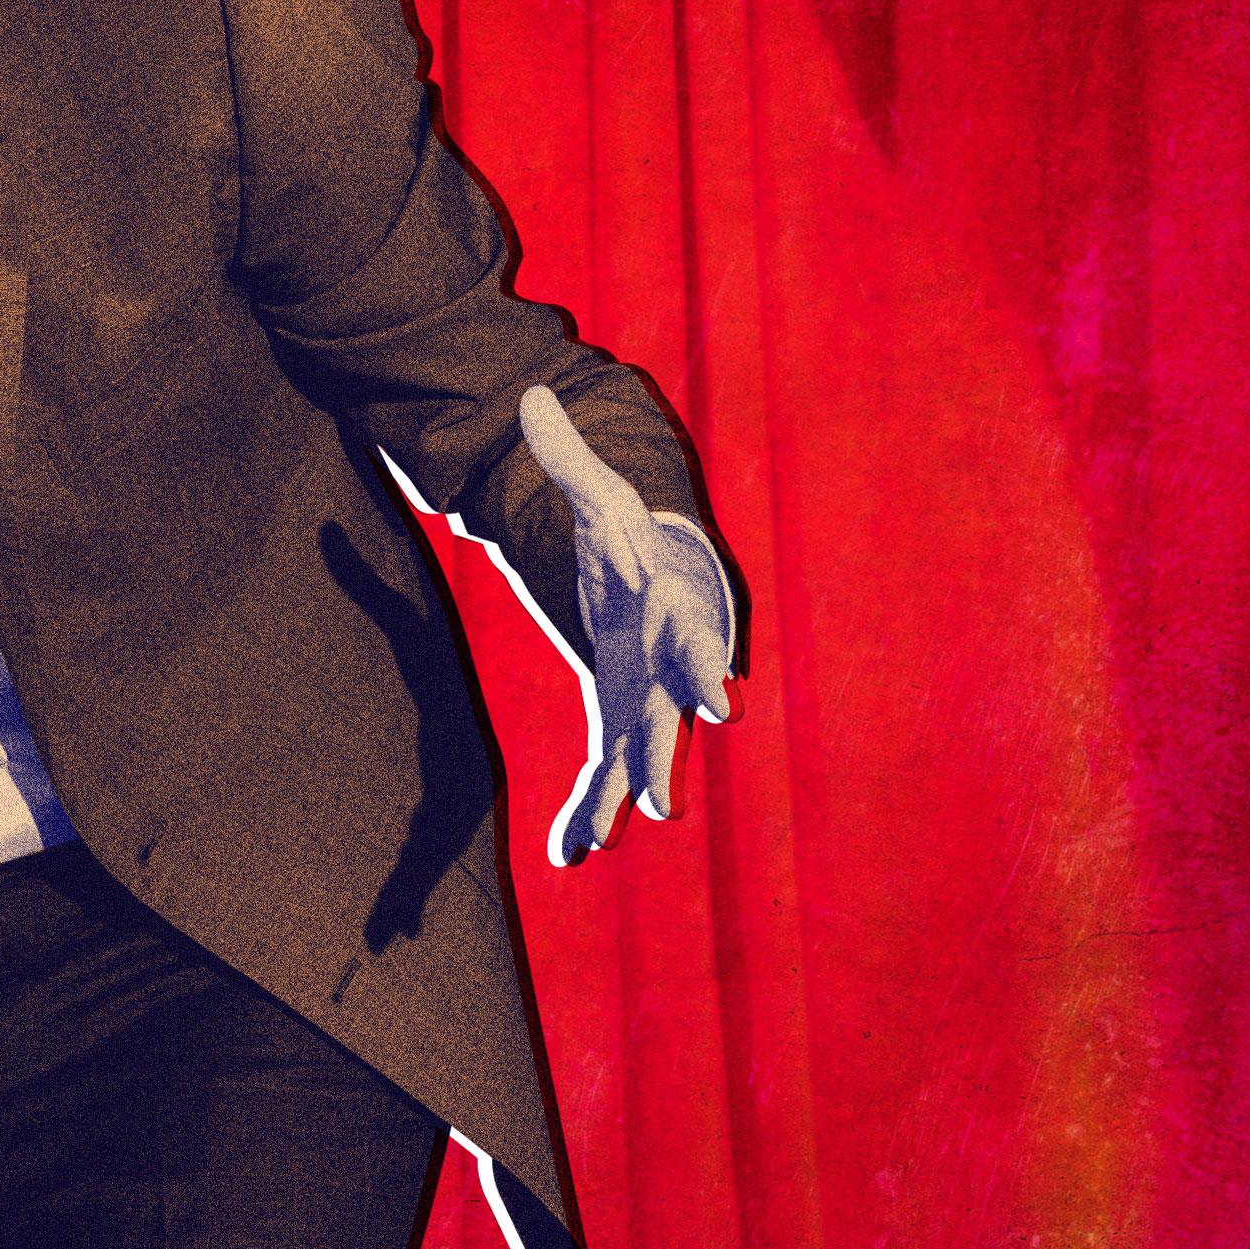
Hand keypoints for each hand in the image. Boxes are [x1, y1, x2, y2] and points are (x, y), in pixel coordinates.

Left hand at [518, 387, 732, 866]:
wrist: (661, 580)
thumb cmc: (633, 543)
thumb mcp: (598, 498)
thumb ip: (565, 457)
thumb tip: (529, 395)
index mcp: (674, 615)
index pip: (698, 645)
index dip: (705, 670)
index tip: (720, 702)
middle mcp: (670, 667)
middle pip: (673, 716)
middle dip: (668, 753)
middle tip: (662, 800)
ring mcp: (649, 701)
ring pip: (643, 755)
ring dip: (626, 794)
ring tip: (606, 839)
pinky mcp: (622, 722)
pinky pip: (607, 774)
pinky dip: (590, 812)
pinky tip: (567, 853)